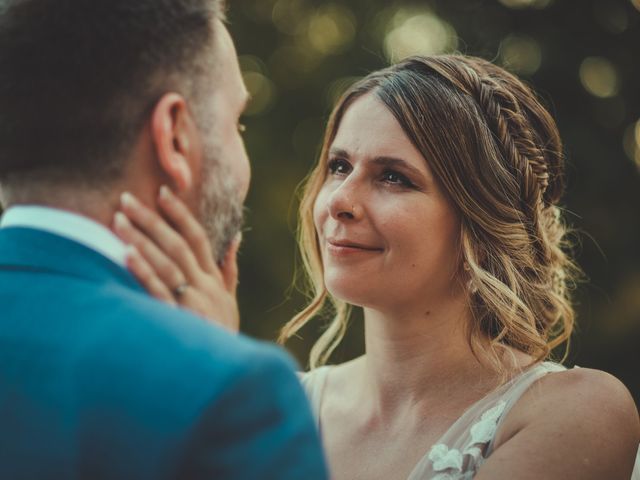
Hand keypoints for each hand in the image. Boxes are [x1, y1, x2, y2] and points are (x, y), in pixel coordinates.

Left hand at [113, 186, 239, 331]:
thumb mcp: (230, 300)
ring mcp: (191, 301)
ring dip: (141, 239)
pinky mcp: (179, 319)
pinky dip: (143, 271)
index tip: (163, 192)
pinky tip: (126, 254)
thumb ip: (229, 268)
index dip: (180, 214)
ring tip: (118, 219)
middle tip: (127, 198)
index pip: (197, 238)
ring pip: (164, 262)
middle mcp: (203, 285)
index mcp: (213, 279)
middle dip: (151, 219)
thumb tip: (236, 237)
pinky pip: (158, 291)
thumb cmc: (224, 334)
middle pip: (176, 244)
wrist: (226, 370)